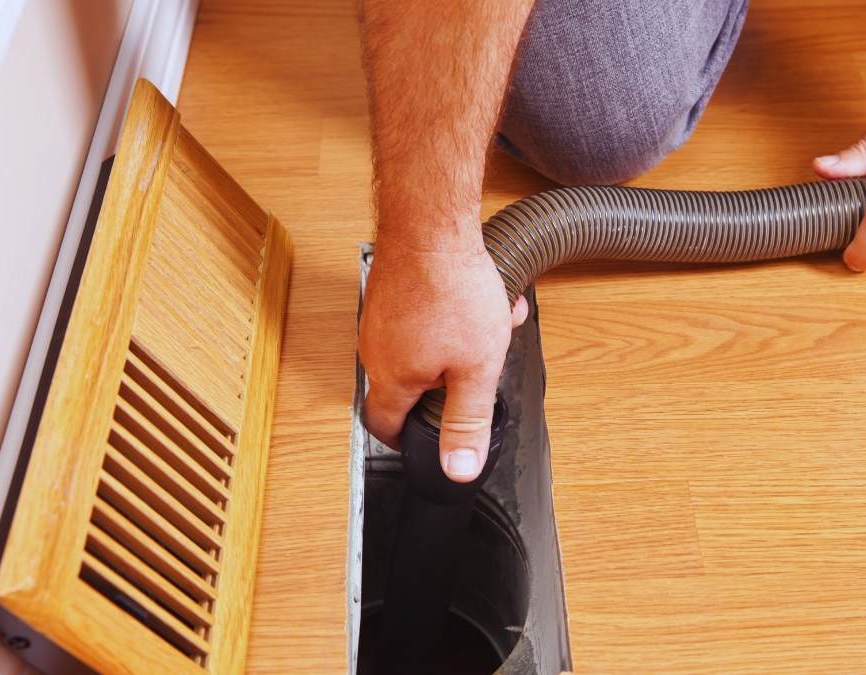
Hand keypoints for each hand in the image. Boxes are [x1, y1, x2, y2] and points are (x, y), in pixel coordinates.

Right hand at [359, 237, 526, 482]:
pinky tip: (482, 298)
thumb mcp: (476, 370)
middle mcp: (375, 349)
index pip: (383, 426)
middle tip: (478, 371)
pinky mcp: (390, 290)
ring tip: (491, 325)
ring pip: (422, 346)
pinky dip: (451, 315)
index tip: (420, 442)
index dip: (403, 441)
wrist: (432, 224)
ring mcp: (379, 317)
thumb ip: (466, 422)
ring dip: (459, 344)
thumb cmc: (453, 290)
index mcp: (391, 377)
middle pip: (408, 384)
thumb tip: (458, 470)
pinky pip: (422, 316)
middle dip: (450, 382)